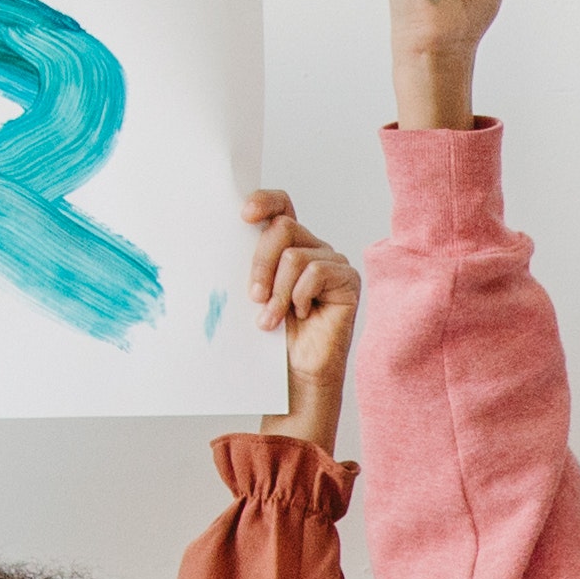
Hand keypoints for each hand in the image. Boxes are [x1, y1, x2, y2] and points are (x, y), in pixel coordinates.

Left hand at [248, 190, 357, 451]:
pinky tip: (300, 316)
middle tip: (252, 295)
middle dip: (260, 262)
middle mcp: (312, 248)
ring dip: (276, 290)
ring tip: (270, 319)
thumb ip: (251, 264)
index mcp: (287, 246)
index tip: (244, 216)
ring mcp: (332, 263)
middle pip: (282, 228)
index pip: (281, 205)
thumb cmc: (273, 340)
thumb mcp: (254, 293)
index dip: (264, 201)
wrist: (294, 377)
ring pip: (295, 254)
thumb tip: (231, 236)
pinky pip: (316, 272)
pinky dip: (298, 296)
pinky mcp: (348, 281)